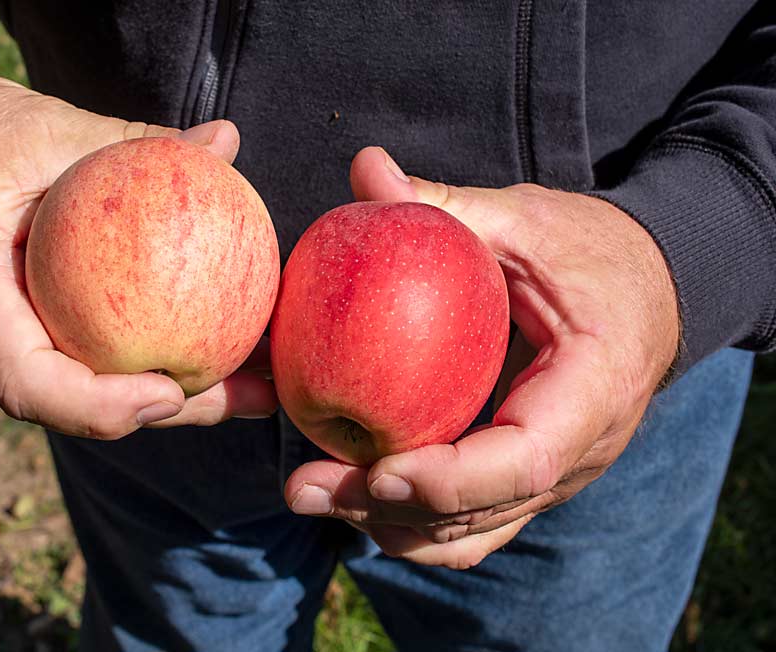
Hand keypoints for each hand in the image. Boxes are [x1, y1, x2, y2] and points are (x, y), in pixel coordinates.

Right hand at [0, 61, 276, 438]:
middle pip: (82, 402)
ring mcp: (9, 336)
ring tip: (260, 379)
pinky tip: (223, 329)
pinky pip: (96, 345)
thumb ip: (127, 143)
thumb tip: (226, 142)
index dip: (99, 406)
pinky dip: (155, 342)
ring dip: (180, 388)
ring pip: (96, 383)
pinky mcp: (34, 321)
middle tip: (258, 396)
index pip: (28, 383)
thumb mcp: (38, 127)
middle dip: (174, 409)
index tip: (169, 392)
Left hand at [285, 146, 679, 567]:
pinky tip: (349, 494)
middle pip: (481, 512)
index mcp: (593, 390)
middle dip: (387, 510)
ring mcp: (553, 475)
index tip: (376, 471)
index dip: (449, 478)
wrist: (651, 291)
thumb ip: (448, 206)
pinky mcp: (524, 477)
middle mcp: (579, 452)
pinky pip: (469, 520)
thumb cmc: (593, 251)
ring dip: (388, 526)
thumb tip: (364, 167)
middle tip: (303, 487)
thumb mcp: (529, 221)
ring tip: (312, 495)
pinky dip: (409, 519)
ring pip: (470, 534)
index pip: (524, 460)